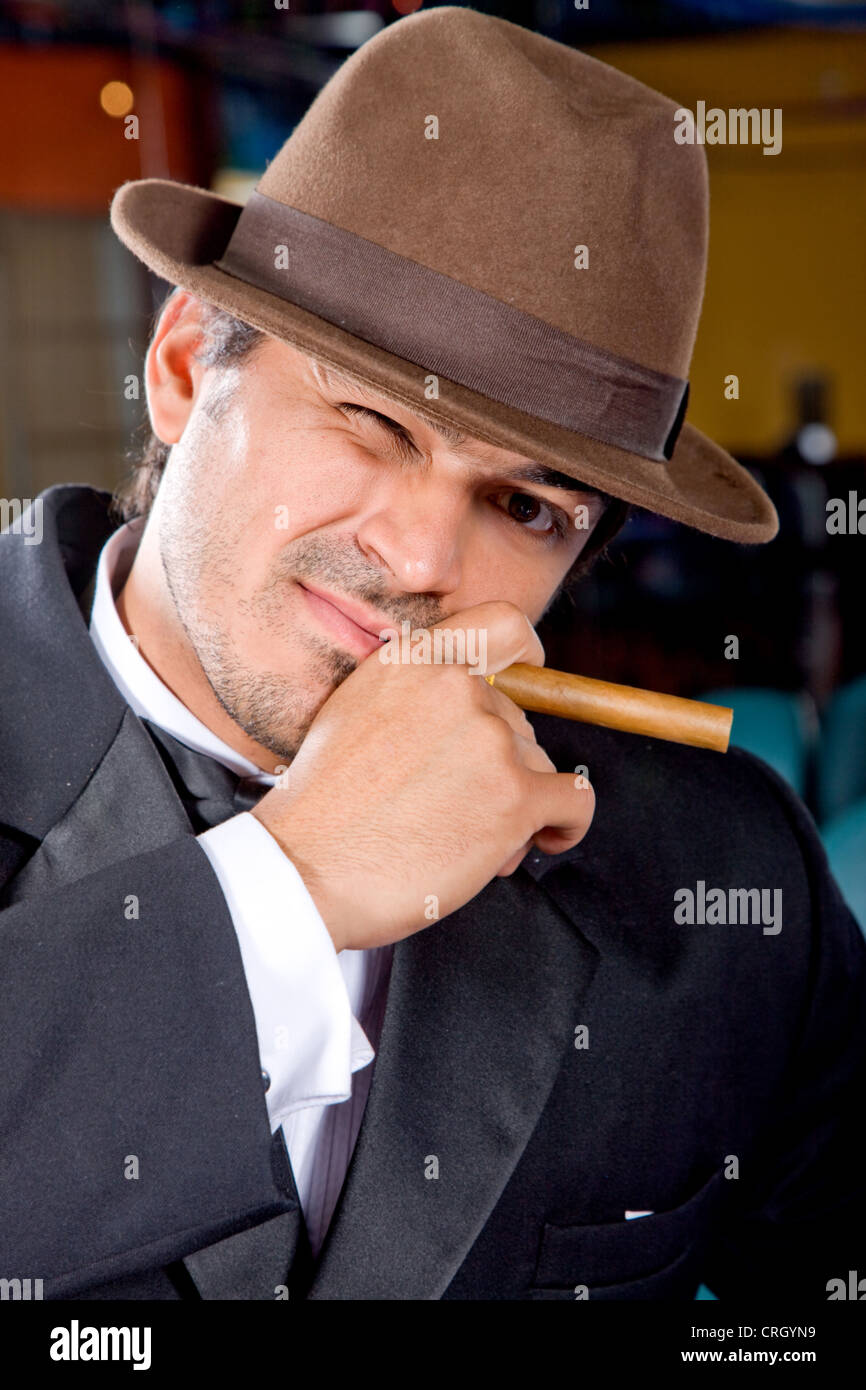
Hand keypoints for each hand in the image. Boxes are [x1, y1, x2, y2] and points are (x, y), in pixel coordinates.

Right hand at [251, 601, 593, 952]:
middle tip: (452, 813)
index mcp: (411, 661)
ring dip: (515, 808)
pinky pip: (574, 801)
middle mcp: (455, 688)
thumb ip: (410, 699)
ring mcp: (489, 740)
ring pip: (538, 767)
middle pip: (516, 722)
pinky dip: (566, 825)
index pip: (500, 624)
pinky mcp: (514, 795)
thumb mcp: (352, 716)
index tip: (532, 674)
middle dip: (497, 770)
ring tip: (462, 842)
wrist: (303, 869)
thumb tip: (468, 719)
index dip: (527, 652)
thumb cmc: (322, 811)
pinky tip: (544, 839)